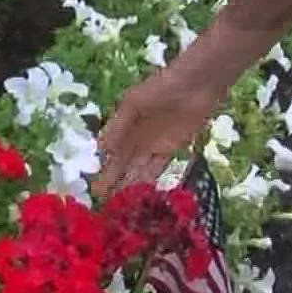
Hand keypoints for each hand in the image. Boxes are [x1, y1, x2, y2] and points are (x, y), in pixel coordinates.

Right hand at [92, 62, 228, 196]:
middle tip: (106, 206)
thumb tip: (101, 150)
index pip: (111, 154)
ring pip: (139, 169)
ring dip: (132, 186)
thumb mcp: (133, 103)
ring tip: (123, 208)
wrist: (195, 84)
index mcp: (124, 126)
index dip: (104, 172)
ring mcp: (155, 144)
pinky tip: (144, 195)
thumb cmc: (160, 87)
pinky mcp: (173, 148)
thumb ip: (118, 127)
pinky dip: (150, 180)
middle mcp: (137, 138)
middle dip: (115, 184)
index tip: (96, 191)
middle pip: (123, 166)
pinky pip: (158, 167)